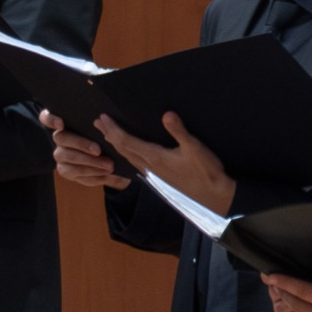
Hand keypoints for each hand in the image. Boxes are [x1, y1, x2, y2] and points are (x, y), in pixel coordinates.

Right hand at [40, 109, 131, 190]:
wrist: (117, 160)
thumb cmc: (109, 139)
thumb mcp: (108, 130)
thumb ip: (103, 125)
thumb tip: (101, 121)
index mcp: (65, 122)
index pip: (47, 117)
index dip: (50, 119)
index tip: (61, 124)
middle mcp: (59, 138)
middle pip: (61, 138)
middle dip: (80, 144)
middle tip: (98, 150)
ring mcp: (61, 155)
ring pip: (67, 158)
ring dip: (89, 162)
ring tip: (109, 166)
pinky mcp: (66, 170)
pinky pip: (75, 174)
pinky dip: (92, 175)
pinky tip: (106, 174)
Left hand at [96, 112, 235, 212]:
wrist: (214, 196)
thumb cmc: (206, 171)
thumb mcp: (195, 148)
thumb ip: (179, 131)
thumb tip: (166, 115)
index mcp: (154, 157)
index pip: (126, 141)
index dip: (113, 129)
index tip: (103, 117)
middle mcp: (149, 166)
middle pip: (122, 149)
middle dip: (109, 135)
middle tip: (97, 122)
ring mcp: (153, 173)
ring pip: (127, 157)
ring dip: (116, 144)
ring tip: (107, 134)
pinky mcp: (158, 177)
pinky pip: (135, 163)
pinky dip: (126, 153)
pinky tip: (129, 152)